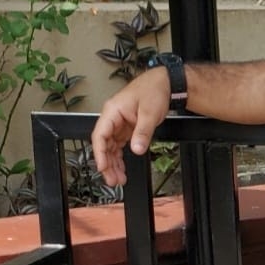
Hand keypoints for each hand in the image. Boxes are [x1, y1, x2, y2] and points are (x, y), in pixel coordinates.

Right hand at [91, 67, 171, 186]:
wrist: (164, 84)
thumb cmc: (153, 91)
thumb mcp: (149, 113)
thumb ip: (142, 132)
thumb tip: (136, 149)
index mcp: (112, 111)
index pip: (100, 135)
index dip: (100, 153)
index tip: (103, 166)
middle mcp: (113, 118)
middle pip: (104, 144)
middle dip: (107, 163)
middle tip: (112, 180)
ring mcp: (119, 124)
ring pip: (111, 147)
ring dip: (113, 163)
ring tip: (118, 179)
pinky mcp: (126, 128)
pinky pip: (119, 146)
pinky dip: (120, 157)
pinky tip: (122, 168)